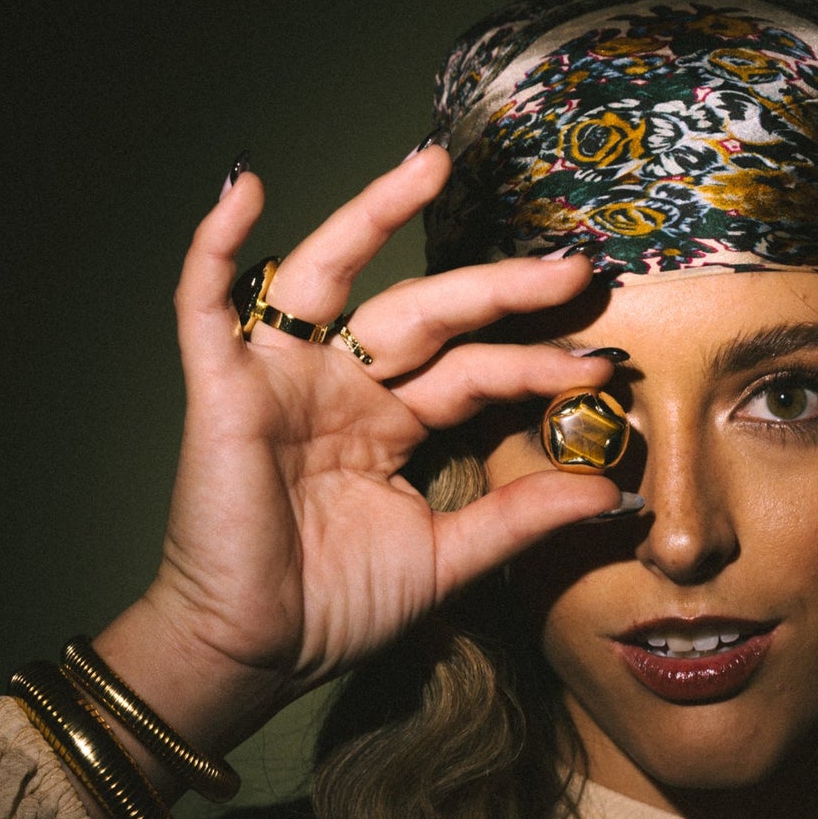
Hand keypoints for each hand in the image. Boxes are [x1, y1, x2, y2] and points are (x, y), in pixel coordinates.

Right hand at [95, 149, 620, 760]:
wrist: (255, 652)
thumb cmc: (338, 606)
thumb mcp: (449, 557)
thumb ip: (521, 519)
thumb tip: (610, 490)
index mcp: (393, 424)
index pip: (475, 373)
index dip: (536, 367)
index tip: (603, 370)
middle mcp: (344, 388)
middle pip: (426, 313)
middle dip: (498, 289)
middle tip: (571, 267)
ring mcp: (284, 379)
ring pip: (330, 277)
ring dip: (371, 215)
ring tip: (430, 166)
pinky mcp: (222, 387)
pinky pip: (207, 301)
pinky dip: (216, 245)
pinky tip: (245, 188)